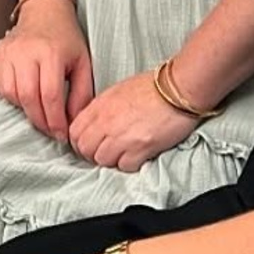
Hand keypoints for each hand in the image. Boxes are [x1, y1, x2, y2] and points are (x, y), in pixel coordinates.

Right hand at [0, 0, 94, 142]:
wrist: (44, 11)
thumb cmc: (65, 38)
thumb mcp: (82, 63)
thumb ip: (81, 94)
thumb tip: (74, 122)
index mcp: (51, 52)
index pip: (50, 95)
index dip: (56, 120)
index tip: (62, 134)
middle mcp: (26, 52)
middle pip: (28, 97)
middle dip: (40, 120)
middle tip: (50, 131)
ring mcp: (8, 53)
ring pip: (11, 94)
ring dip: (26, 111)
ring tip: (40, 114)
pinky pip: (0, 87)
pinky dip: (12, 99)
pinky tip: (26, 99)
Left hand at [69, 72, 199, 172]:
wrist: (179, 89)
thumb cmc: (153, 87)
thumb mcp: (118, 91)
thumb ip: (102, 109)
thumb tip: (94, 125)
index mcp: (100, 106)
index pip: (74, 132)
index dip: (80, 142)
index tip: (90, 144)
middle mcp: (107, 121)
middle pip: (85, 149)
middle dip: (93, 154)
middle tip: (107, 152)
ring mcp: (122, 136)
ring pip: (102, 160)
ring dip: (111, 160)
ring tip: (125, 153)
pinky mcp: (140, 148)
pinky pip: (124, 166)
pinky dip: (129, 164)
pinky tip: (138, 155)